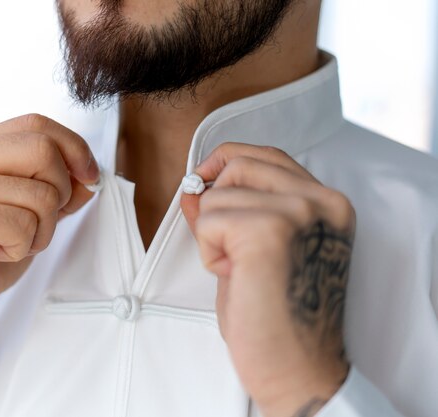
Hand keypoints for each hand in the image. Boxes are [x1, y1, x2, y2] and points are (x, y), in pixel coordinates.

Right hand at [0, 114, 98, 372]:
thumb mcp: (23, 213)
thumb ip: (53, 190)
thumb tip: (91, 177)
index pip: (37, 125)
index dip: (74, 148)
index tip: (91, 177)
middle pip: (44, 151)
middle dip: (60, 193)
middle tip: (38, 222)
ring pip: (41, 195)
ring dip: (40, 232)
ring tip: (8, 243)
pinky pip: (23, 227)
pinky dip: (20, 248)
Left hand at [181, 144, 354, 416]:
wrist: (296, 367)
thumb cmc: (280, 315)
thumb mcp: (264, 248)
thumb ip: (238, 208)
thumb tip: (194, 186)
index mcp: (327, 203)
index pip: (266, 155)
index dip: (226, 161)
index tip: (204, 180)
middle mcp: (320, 202)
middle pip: (238, 164)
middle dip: (217, 203)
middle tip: (231, 248)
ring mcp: (296, 212)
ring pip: (216, 195)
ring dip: (212, 236)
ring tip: (240, 270)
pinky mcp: (267, 231)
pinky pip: (208, 220)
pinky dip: (209, 252)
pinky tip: (233, 277)